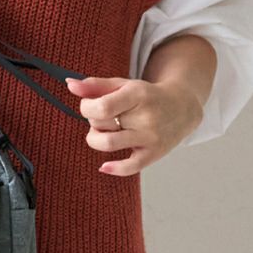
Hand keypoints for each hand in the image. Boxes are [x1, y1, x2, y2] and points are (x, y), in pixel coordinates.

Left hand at [65, 76, 204, 175]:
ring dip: (95, 139)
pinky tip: (104, 165)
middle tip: (103, 117)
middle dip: (93, 121)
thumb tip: (69, 84)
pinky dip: (113, 168)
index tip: (89, 106)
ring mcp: (150, 137)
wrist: (182, 107)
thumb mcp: (123, 85)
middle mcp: (146, 117)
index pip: (101, 107)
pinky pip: (130, 168)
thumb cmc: (146, 96)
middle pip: (101, 124)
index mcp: (137, 95)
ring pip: (108, 144)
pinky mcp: (153, 154)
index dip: (86, 108)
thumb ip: (95, 85)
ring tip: (103, 132)